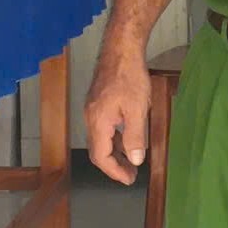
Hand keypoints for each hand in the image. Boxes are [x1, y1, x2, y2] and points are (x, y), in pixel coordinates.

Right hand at [84, 50, 150, 184]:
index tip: (129, 179)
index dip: (114, 171)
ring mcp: (92, 108)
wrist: (120, 48)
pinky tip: (127, 138)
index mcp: (98, 121)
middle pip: (97, 150)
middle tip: (131, 174)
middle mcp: (90, 117)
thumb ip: (135, 137)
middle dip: (113, 165)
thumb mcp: (137, 109)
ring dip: (114, 152)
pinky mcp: (97, 101)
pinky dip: (113, 139)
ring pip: (99, 139)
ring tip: (131, 160)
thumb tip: (135, 161)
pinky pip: (102, 127)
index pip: (100, 156)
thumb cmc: (130, 76)